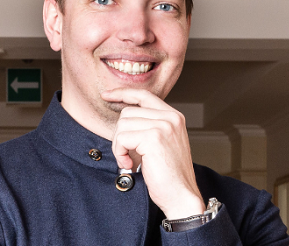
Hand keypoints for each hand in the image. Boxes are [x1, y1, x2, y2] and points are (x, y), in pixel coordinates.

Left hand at [102, 88, 205, 218]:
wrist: (181, 195)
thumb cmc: (170, 175)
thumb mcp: (162, 143)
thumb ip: (149, 127)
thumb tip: (123, 120)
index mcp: (174, 117)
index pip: (144, 95)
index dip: (123, 93)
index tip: (107, 95)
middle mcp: (170, 117)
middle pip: (128, 112)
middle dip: (120, 134)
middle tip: (127, 155)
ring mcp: (163, 126)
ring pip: (122, 125)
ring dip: (119, 146)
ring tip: (130, 161)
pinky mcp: (153, 137)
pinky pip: (122, 139)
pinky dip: (120, 153)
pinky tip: (130, 164)